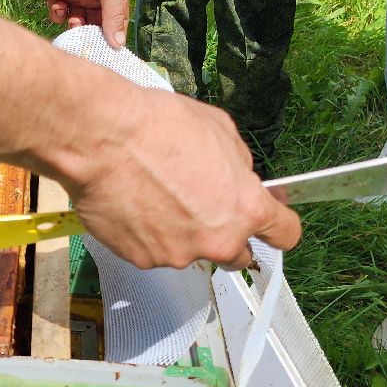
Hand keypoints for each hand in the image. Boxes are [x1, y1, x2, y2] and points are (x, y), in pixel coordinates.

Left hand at [27, 0, 128, 48]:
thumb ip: (114, 15)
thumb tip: (119, 44)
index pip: (118, 18)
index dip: (114, 34)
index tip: (110, 50)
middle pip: (97, 22)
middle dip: (93, 32)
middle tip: (87, 38)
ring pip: (77, 20)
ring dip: (75, 25)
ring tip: (73, 20)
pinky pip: (58, 13)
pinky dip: (58, 14)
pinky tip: (59, 6)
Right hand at [67, 86, 300, 269]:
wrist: (101, 139)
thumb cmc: (158, 127)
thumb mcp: (220, 129)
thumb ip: (238, 164)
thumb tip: (238, 178)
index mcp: (245, 208)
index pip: (285, 234)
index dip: (279, 227)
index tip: (271, 222)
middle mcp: (217, 241)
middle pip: (238, 255)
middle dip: (226, 234)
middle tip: (201, 206)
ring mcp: (178, 255)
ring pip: (190, 250)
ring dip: (181, 231)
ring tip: (154, 194)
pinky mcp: (142, 260)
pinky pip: (154, 251)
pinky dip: (148, 234)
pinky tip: (134, 204)